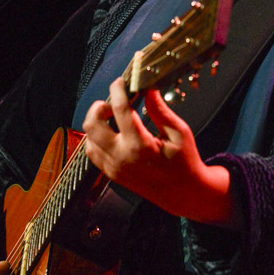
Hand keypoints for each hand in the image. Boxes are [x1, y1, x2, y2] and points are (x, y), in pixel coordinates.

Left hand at [82, 79, 237, 225]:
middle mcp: (121, 157)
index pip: (120, 110)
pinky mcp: (111, 173)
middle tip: (113, 103)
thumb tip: (148, 89)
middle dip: (99, 107)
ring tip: (113, 117)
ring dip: (97, 123)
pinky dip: (96, 138)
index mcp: (140, 146)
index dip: (118, 90)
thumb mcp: (179, 132)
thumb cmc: (184, 162)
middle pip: (92, 124)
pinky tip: (111, 132)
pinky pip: (93, 152)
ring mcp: (114, 167)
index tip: (120, 81)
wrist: (183, 193)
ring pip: (88, 138)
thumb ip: (160, 110)